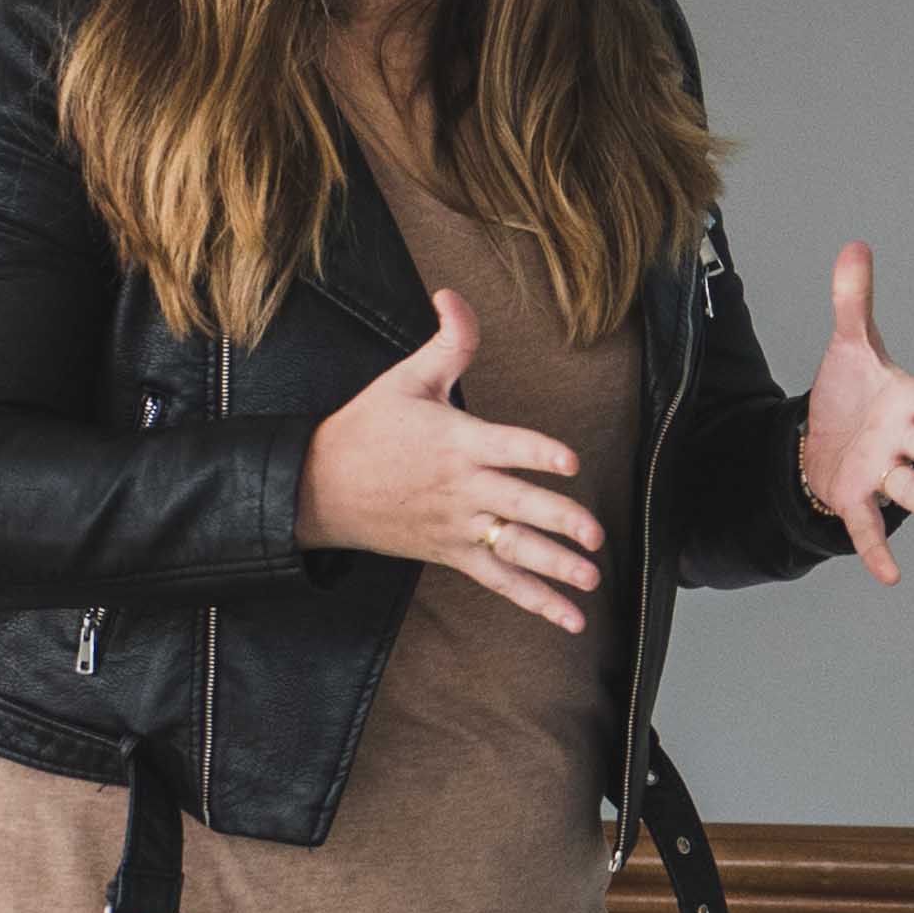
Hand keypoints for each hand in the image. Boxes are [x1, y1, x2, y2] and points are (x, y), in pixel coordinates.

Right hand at [301, 291, 600, 634]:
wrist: (320, 487)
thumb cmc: (367, 428)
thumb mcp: (405, 378)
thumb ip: (447, 342)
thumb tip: (452, 294)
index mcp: (458, 442)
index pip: (507, 447)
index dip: (540, 453)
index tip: (570, 461)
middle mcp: (462, 488)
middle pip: (518, 507)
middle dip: (559, 522)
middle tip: (593, 534)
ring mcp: (458, 526)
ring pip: (513, 550)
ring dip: (553, 568)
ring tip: (591, 580)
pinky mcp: (452, 553)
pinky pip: (499, 581)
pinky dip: (534, 601)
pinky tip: (570, 619)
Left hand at [798, 242, 913, 586]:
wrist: (819, 432)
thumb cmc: (850, 391)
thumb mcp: (850, 343)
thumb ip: (853, 299)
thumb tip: (854, 245)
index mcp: (909, 400)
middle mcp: (903, 439)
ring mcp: (881, 471)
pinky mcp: (853, 497)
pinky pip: (866, 527)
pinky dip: (877, 551)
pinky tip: (890, 579)